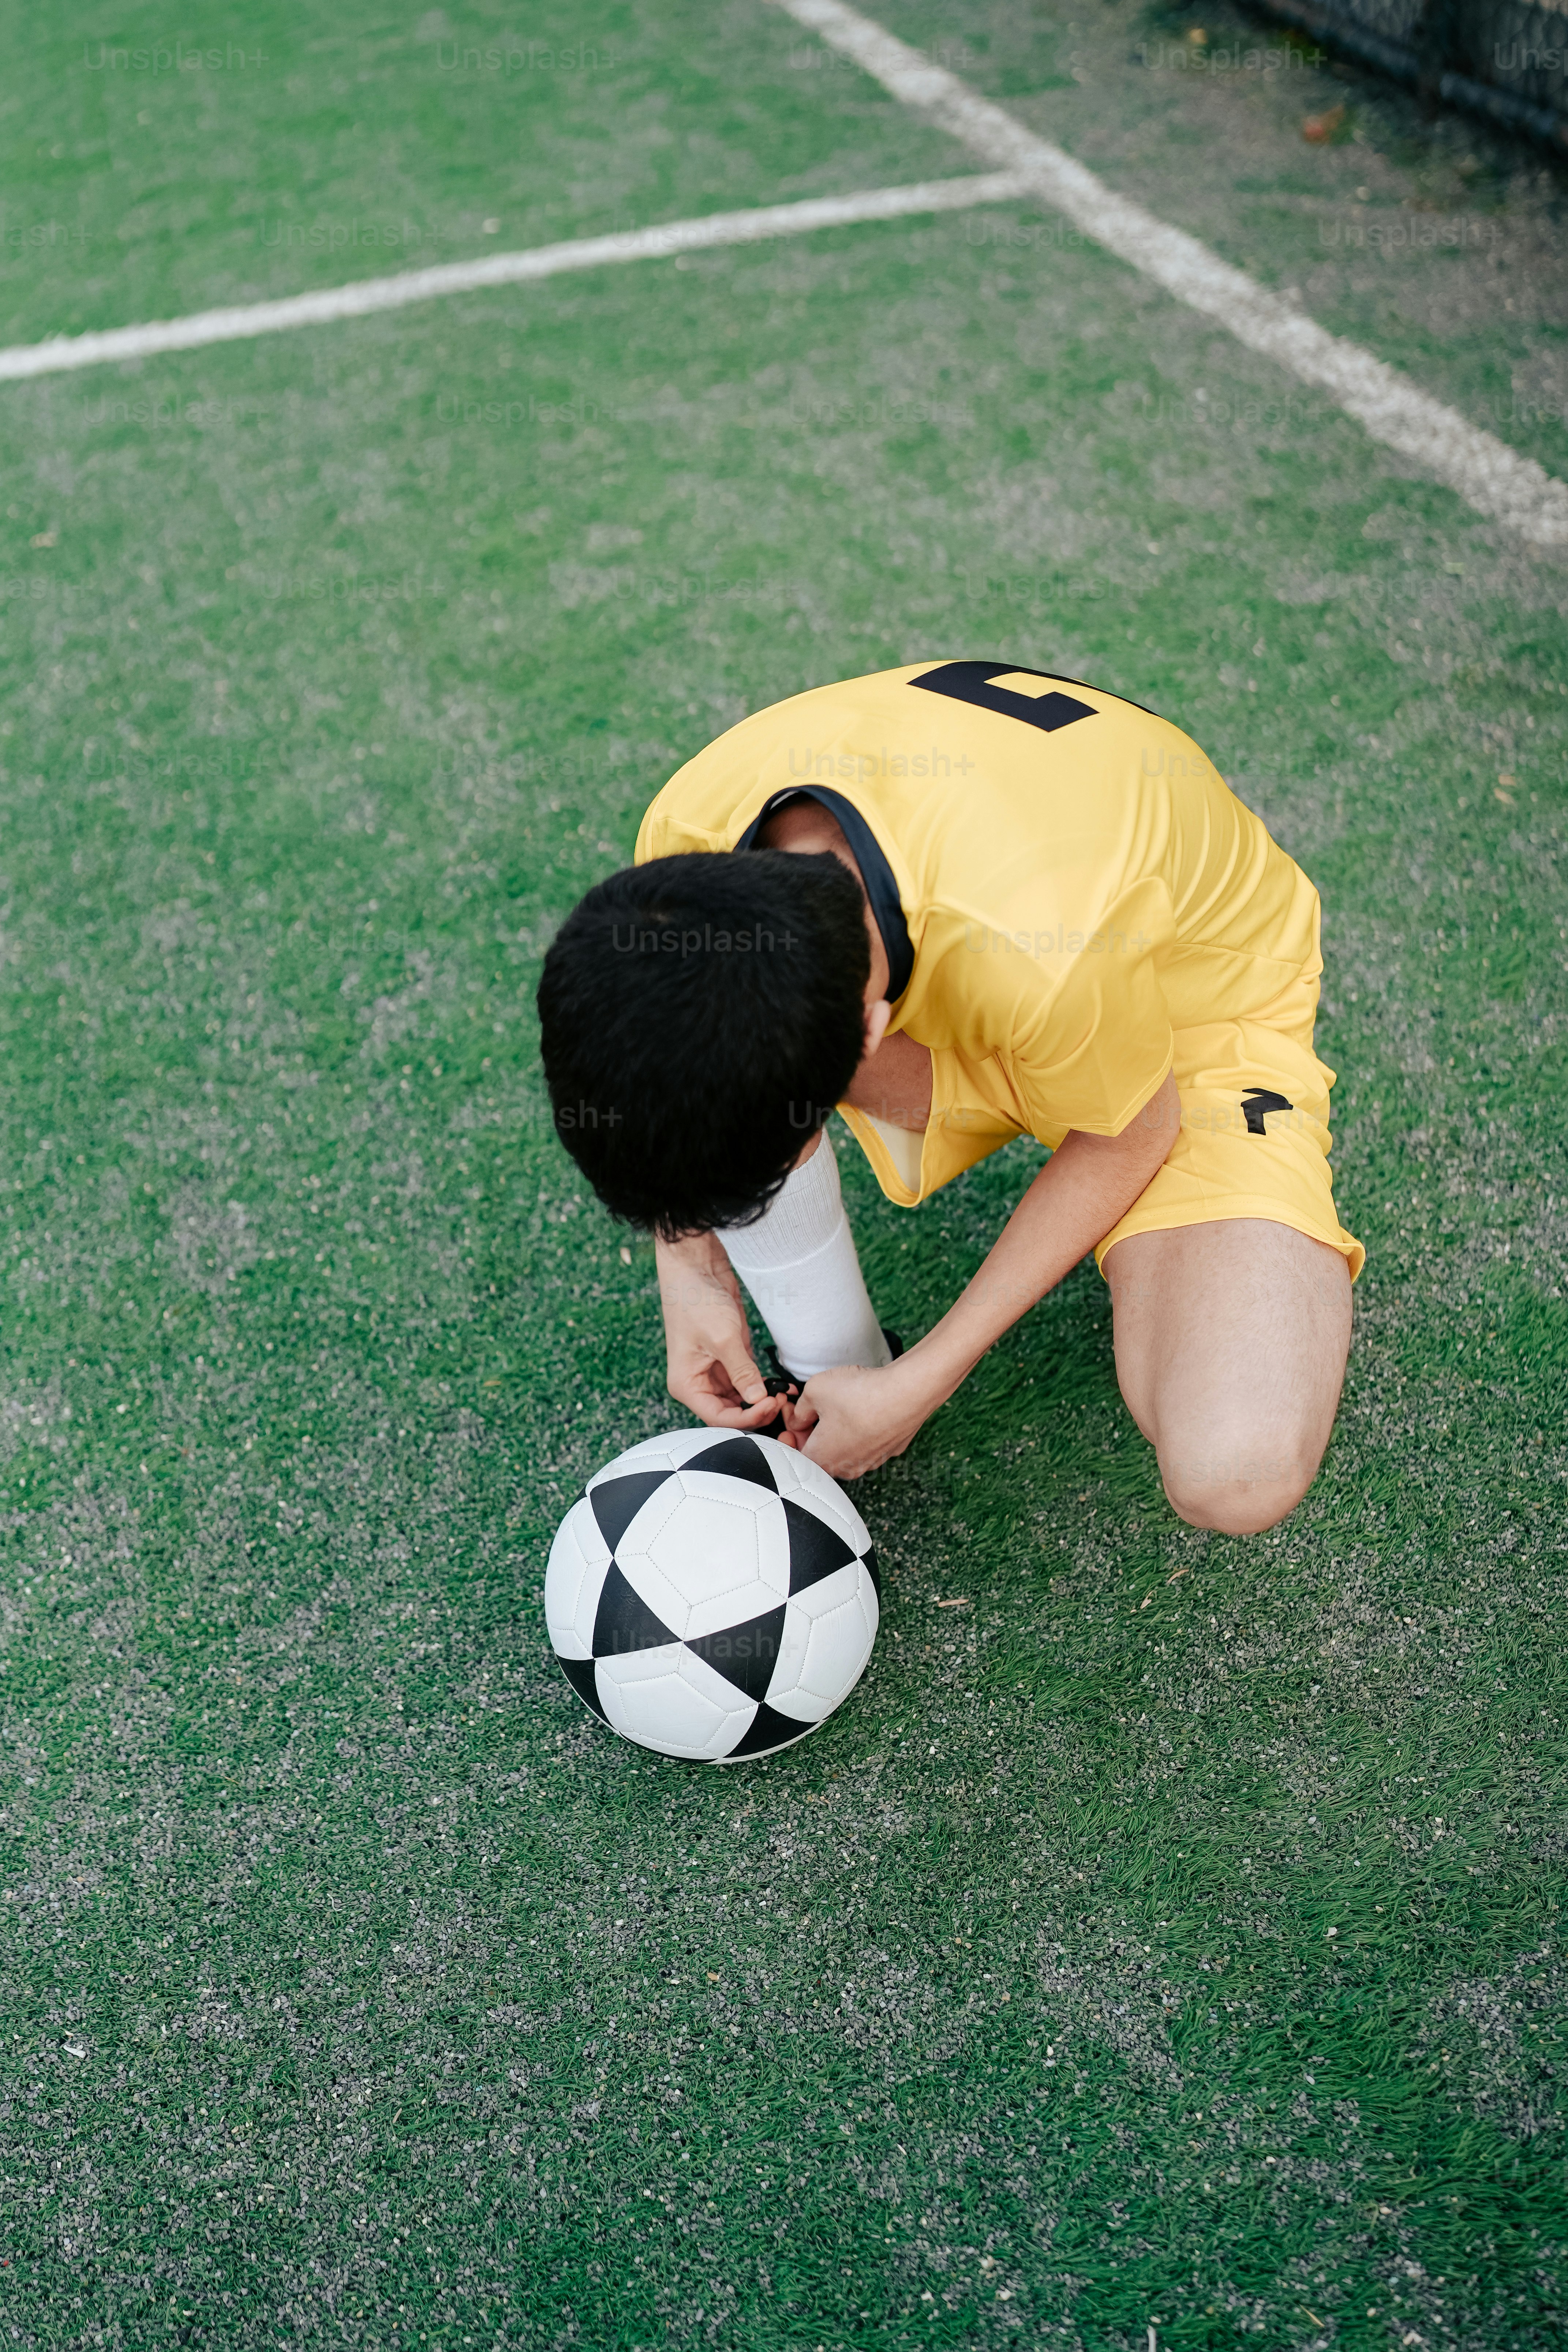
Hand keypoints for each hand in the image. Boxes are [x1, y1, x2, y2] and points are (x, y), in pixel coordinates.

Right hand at [654, 1231, 795, 1439]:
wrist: (695, 1267)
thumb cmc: (696, 1300)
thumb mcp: (722, 1338)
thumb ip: (742, 1372)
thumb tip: (759, 1400)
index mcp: (687, 1385)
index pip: (718, 1418)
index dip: (746, 1419)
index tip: (771, 1405)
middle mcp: (698, 1382)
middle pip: (730, 1412)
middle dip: (756, 1412)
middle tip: (782, 1402)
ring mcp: (714, 1369)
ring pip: (740, 1398)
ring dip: (761, 1400)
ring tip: (785, 1396)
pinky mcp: (729, 1356)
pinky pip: (747, 1380)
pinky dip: (762, 1385)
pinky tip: (780, 1386)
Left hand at [789, 1358, 930, 1479]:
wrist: (906, 1392)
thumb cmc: (860, 1394)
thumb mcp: (814, 1390)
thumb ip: (799, 1408)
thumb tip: (800, 1416)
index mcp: (822, 1459)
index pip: (795, 1454)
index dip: (790, 1432)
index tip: (793, 1415)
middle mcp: (847, 1467)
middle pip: (821, 1454)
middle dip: (813, 1432)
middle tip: (813, 1408)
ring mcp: (871, 1462)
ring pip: (846, 1449)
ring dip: (839, 1431)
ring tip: (841, 1405)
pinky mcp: (891, 1451)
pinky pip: (869, 1442)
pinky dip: (863, 1428)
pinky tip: (866, 1408)